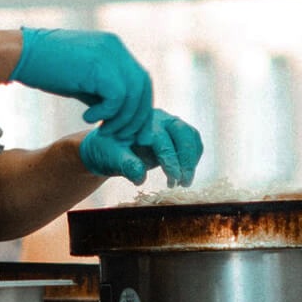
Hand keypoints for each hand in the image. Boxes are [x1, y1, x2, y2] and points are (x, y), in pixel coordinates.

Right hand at [9, 28, 150, 140]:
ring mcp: (108, 54)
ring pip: (134, 94)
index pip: (141, 80)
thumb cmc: (47, 68)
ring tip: (102, 129)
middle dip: (137, 116)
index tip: (131, 129)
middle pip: (143, 87)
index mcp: (114, 48)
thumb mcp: (83, 80)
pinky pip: (117, 97)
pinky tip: (87, 117)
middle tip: (121, 136)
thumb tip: (123, 116)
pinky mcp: (98, 65)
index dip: (140, 107)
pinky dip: (106, 113)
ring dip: (121, 119)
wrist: (19, 54)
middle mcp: (115, 48)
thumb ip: (104, 91)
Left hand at [76, 109, 203, 185]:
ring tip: (185, 182)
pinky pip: (193, 142)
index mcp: (142, 122)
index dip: (170, 160)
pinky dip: (193, 158)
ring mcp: (169, 124)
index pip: (162, 140)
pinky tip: (186, 173)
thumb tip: (140, 177)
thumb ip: (126, 165)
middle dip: (186, 159)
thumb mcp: (112, 158)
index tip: (174, 179)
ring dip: (192, 160)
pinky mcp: (176, 134)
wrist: (109, 147)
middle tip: (183, 182)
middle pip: (183, 133)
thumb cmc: (108, 151)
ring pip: (191, 136)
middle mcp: (159, 118)